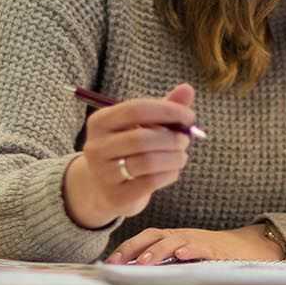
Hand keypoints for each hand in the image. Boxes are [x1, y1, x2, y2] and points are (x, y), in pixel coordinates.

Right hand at [60, 84, 196, 228]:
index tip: (189, 116)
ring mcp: (103, 173)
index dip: (167, 111)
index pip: (135, 109)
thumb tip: (187, 88)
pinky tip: (173, 170)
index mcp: (100, 122)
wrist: (103, 189)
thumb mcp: (142, 126)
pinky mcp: (116, 196)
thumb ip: (163, 108)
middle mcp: (96, 147)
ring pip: (147, 161)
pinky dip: (169, 174)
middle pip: (141, 138)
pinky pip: (150, 182)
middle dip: (171, 138)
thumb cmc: (128, 150)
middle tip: (186, 139)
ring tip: (181, 156)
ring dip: (174, 157)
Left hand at [104, 224, 280, 264]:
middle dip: (134, 248)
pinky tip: (181, 255)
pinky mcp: (216, 248)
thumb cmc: (212, 254)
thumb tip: (136, 273)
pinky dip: (191, 249)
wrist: (248, 247)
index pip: (144, 238)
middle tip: (118, 263)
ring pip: (174, 241)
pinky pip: (202, 246)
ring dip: (157, 250)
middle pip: (153, 235)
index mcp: (173, 238)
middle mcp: (182, 236)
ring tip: (144, 261)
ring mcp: (198, 240)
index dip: (126, 248)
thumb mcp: (185, 257)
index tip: (110, 263)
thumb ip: (165, 262)